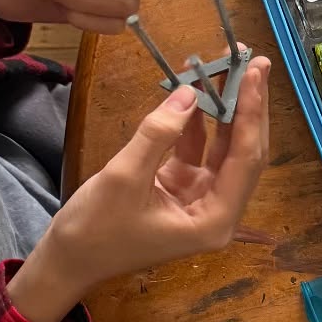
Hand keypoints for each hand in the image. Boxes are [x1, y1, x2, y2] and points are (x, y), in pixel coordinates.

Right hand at [8, 58, 270, 321]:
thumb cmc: (94, 230)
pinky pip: (197, 150)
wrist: (66, 261)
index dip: (251, 112)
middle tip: (255, 60)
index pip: (246, 158)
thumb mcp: (123, 177)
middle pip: (244, 151)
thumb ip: (159, 134)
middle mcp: (217, 211)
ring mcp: (200, 198)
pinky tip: (195, 90)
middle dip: (249, 106)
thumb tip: (189, 92)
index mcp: (214, 220)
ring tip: (231, 66)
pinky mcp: (181, 188)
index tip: (255, 72)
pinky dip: (196, 122)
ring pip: (223, 147)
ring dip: (226, 109)